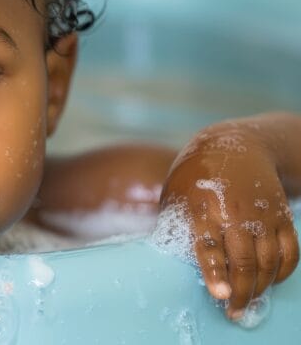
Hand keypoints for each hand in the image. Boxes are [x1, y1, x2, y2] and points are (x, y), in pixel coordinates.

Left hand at [162, 124, 298, 320]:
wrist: (236, 144)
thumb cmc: (194, 174)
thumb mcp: (174, 194)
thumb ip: (176, 225)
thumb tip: (168, 256)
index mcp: (203, 208)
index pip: (211, 246)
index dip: (216, 272)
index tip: (220, 294)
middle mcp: (235, 212)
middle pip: (243, 260)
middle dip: (240, 291)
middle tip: (233, 311)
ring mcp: (262, 214)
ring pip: (268, 260)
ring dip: (260, 286)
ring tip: (247, 301)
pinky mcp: (281, 215)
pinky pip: (289, 250)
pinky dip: (282, 271)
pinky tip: (270, 281)